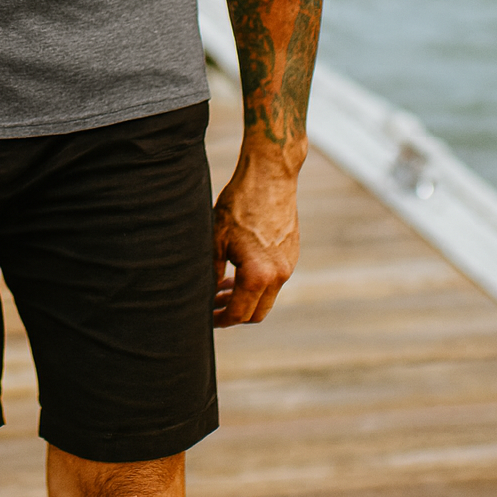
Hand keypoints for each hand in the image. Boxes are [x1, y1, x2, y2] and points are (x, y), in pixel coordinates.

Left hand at [212, 146, 300, 326]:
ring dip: (245, 297)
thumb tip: (205, 293)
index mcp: (258, 276)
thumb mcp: (216, 239)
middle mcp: (278, 276)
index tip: (206, 317)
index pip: (238, 313)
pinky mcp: (292, 254)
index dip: (220, 319)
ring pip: (266, 296)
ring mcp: (288, 265)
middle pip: (257, 313)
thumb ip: (211, 272)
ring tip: (223, 284)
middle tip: (213, 304)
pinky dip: (258, 282)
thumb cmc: (239, 204)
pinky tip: (239, 267)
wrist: (269, 176)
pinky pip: (274, 279)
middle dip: (234, 313)